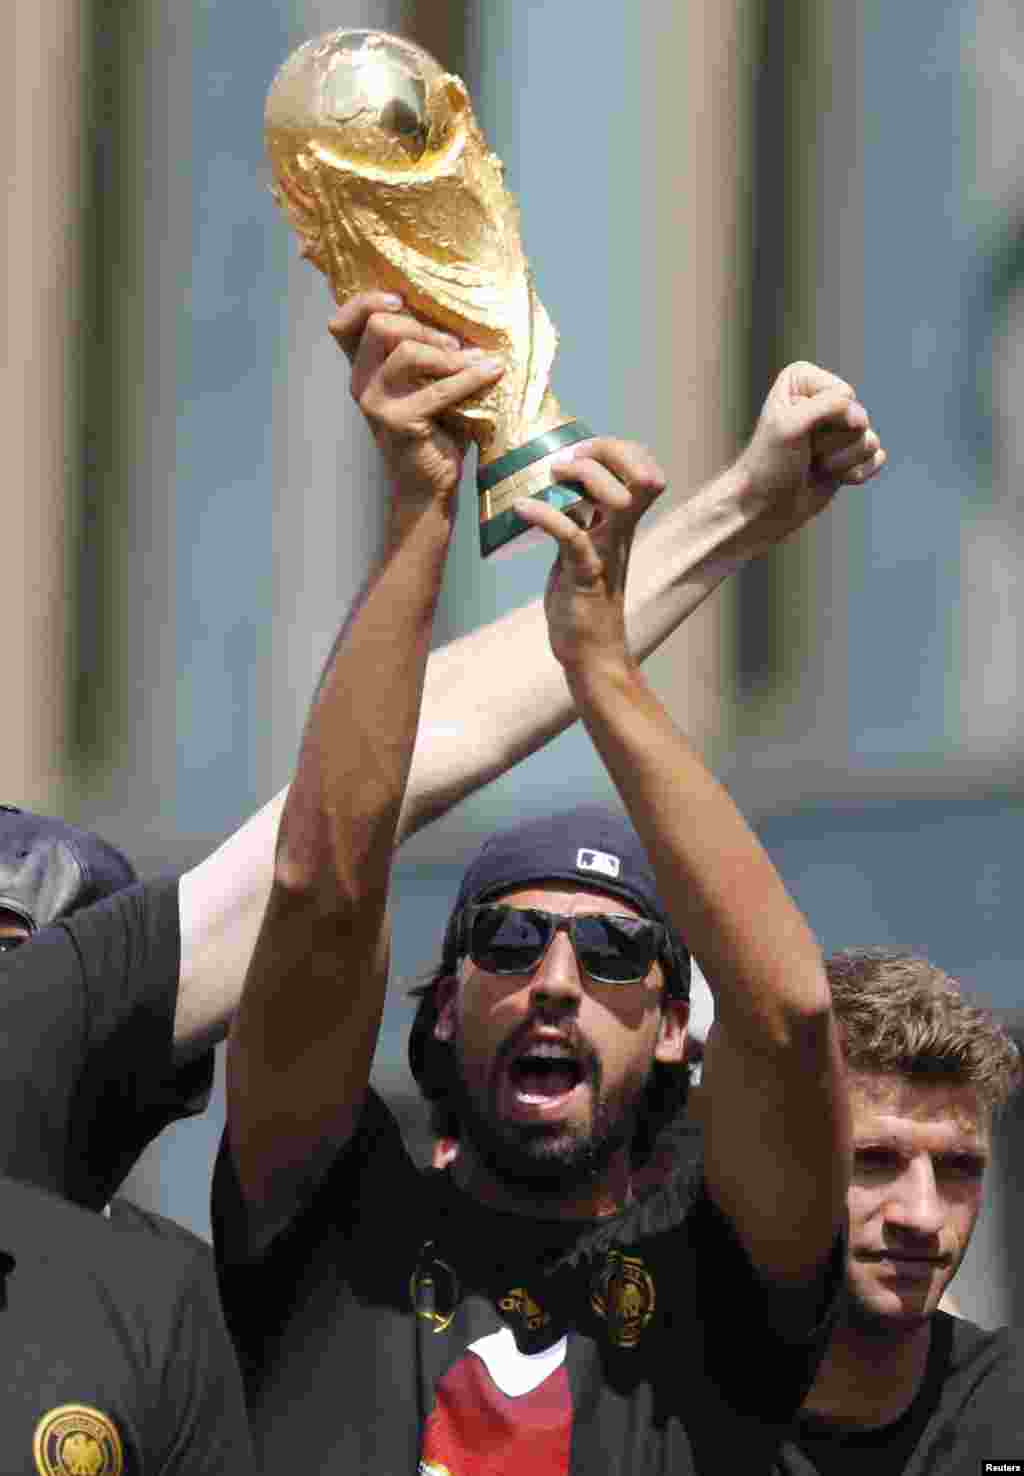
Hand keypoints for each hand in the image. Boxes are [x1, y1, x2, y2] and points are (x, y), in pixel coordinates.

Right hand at [329, 291, 504, 511]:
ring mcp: (376, 403)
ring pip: (407, 352)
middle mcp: (361, 383)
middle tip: (454, 344)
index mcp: (363, 368)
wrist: (429, 485)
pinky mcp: (398, 422)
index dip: (367, 302)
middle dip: (423, 327)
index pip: (343, 323)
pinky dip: (471, 378)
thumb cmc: (435, 429)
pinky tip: (493, 373)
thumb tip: (466, 310)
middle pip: (379, 326)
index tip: (402, 300)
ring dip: (448, 353)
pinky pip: (439, 389)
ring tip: (473, 360)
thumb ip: (428, 350)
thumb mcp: (426, 382)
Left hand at [512, 440, 666, 672]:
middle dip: (607, 452)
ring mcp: (606, 552)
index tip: (582, 451)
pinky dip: (544, 515)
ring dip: (585, 475)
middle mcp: (621, 532)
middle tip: (568, 460)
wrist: (589, 651)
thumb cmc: (582, 599)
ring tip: (551, 476)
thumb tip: (553, 488)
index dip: (621, 449)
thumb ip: (577, 519)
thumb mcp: (583, 548)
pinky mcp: (584, 574)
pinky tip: (520, 508)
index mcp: (623, 523)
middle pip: (642, 474)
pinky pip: (571, 535)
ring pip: (618, 499)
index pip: (645, 469)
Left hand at [725, 361, 885, 559]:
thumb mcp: (791, 425)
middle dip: (831, 443)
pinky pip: (876, 457)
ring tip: (814, 465)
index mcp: (803, 379)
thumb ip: (830, 406)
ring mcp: (839, 427)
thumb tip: (863, 420)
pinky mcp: (851, 453)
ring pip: (868, 440)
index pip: (844, 394)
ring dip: (840, 461)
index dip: (824, 420)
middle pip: (858, 417)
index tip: (795, 434)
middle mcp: (823, 398)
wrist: (764, 506)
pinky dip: (855, 473)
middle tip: (804, 452)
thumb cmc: (770, 464)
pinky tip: (832, 477)